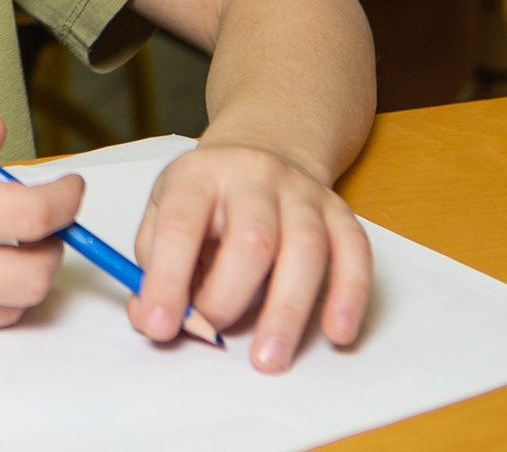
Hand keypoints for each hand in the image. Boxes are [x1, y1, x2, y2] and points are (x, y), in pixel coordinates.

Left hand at [131, 143, 370, 372]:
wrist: (263, 148)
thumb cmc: (207, 200)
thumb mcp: (163, 214)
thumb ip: (153, 268)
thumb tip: (152, 321)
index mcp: (198, 176)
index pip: (180, 226)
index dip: (167, 280)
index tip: (160, 325)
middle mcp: (253, 176)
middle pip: (251, 239)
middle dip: (228, 299)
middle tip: (212, 336)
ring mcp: (301, 193)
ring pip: (305, 248)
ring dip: (287, 311)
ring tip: (270, 358)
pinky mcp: (339, 212)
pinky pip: (354, 252)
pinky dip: (349, 295)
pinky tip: (336, 332)